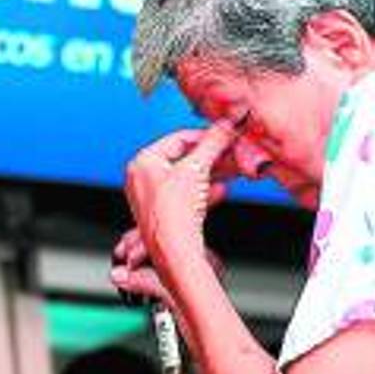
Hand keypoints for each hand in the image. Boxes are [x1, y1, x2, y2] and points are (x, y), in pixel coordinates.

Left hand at [116, 120, 239, 294]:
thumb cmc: (173, 212)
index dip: (205, 136)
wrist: (174, 251)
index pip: (178, 138)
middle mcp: (142, 178)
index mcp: (143, 161)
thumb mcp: (198, 168)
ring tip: (231, 170)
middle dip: (211, 156)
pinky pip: (186, 194)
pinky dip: (204, 190)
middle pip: (184, 158)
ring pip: (187, 177)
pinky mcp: (164, 214)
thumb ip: (215, 142)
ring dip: (212, 173)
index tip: (224, 135)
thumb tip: (230, 122)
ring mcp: (152, 197)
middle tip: (231, 153)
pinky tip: (220, 191)